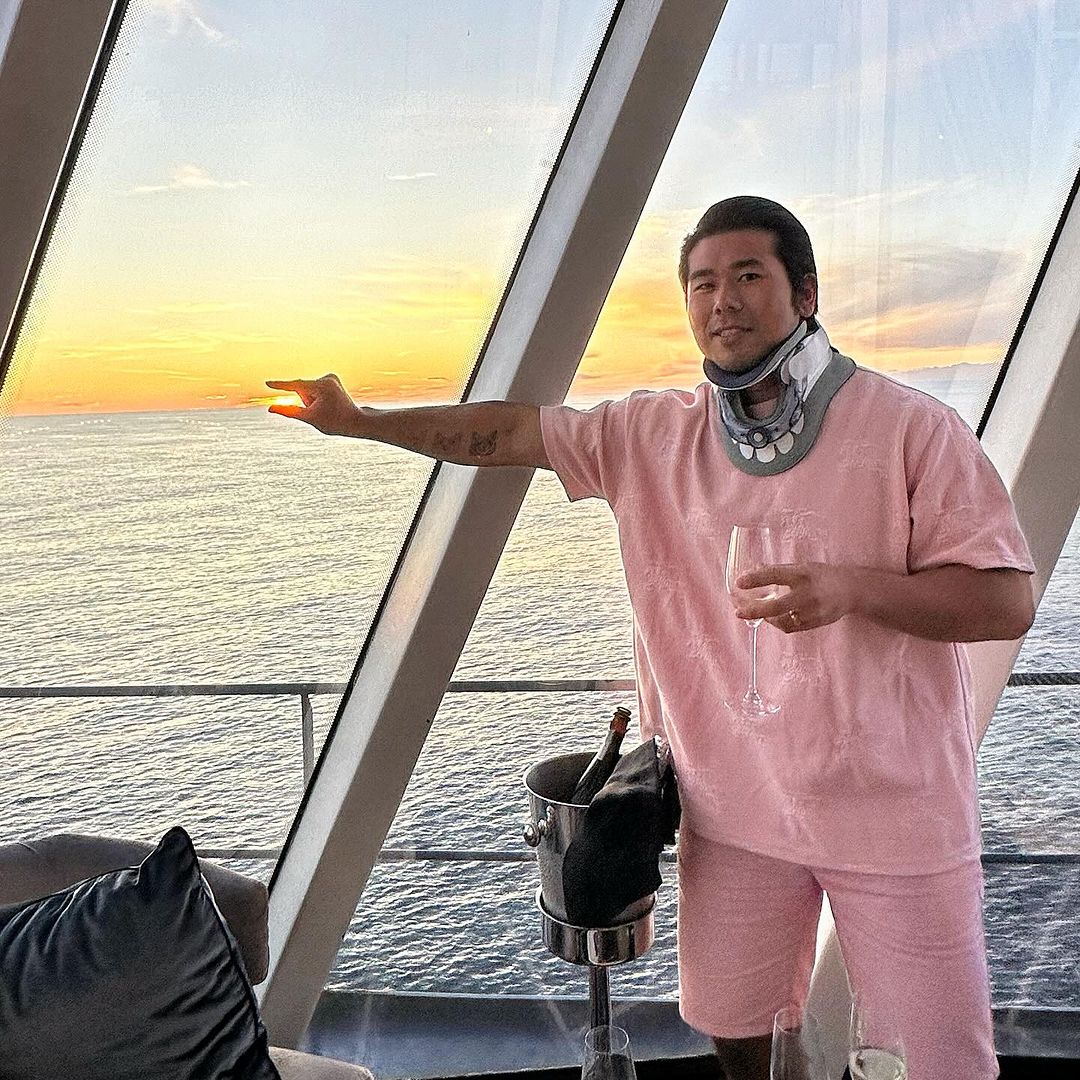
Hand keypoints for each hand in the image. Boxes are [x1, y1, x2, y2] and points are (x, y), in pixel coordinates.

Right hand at [265, 374, 362, 435]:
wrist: (355, 421)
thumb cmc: (335, 423)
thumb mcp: (310, 418)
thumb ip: (289, 411)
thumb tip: (271, 409)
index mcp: (322, 386)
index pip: (296, 386)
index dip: (281, 386)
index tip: (267, 383)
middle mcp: (327, 378)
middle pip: (302, 390)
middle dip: (306, 401)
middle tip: (322, 412)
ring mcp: (330, 377)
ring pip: (308, 390)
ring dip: (311, 400)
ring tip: (326, 409)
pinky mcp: (331, 379)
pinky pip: (314, 389)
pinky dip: (316, 397)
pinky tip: (328, 404)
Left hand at [734, 562, 856, 632]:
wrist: (852, 590)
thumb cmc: (822, 575)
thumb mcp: (802, 566)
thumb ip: (779, 570)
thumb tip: (753, 568)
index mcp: (803, 574)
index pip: (776, 575)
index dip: (756, 579)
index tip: (739, 582)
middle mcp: (808, 594)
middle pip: (778, 606)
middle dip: (755, 610)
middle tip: (738, 612)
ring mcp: (813, 611)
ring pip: (782, 620)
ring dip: (765, 618)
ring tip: (752, 612)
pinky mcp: (815, 623)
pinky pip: (791, 627)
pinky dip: (778, 623)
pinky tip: (771, 618)